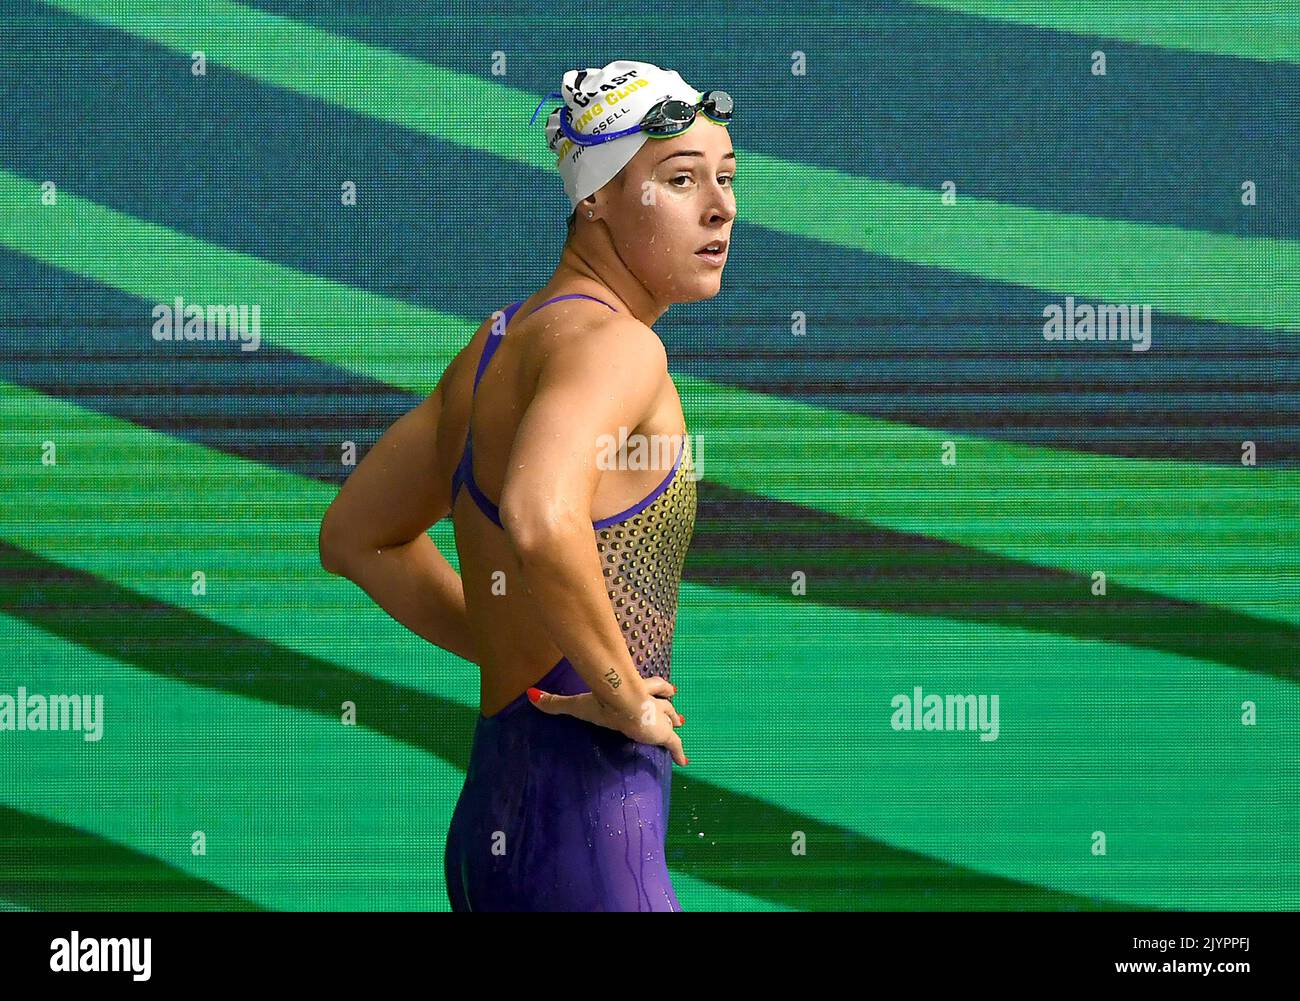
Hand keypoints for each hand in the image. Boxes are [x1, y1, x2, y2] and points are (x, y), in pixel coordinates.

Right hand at [527, 676, 687, 765]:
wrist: (623, 702)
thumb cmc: (602, 701)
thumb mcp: (577, 703)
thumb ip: (555, 702)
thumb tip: (529, 695)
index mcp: (632, 692)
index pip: (647, 687)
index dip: (654, 687)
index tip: (664, 688)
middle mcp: (647, 701)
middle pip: (662, 699)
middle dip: (667, 701)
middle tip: (675, 703)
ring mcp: (657, 717)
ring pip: (670, 716)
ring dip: (674, 718)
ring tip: (680, 722)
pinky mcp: (662, 732)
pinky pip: (673, 744)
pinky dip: (678, 752)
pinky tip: (683, 762)